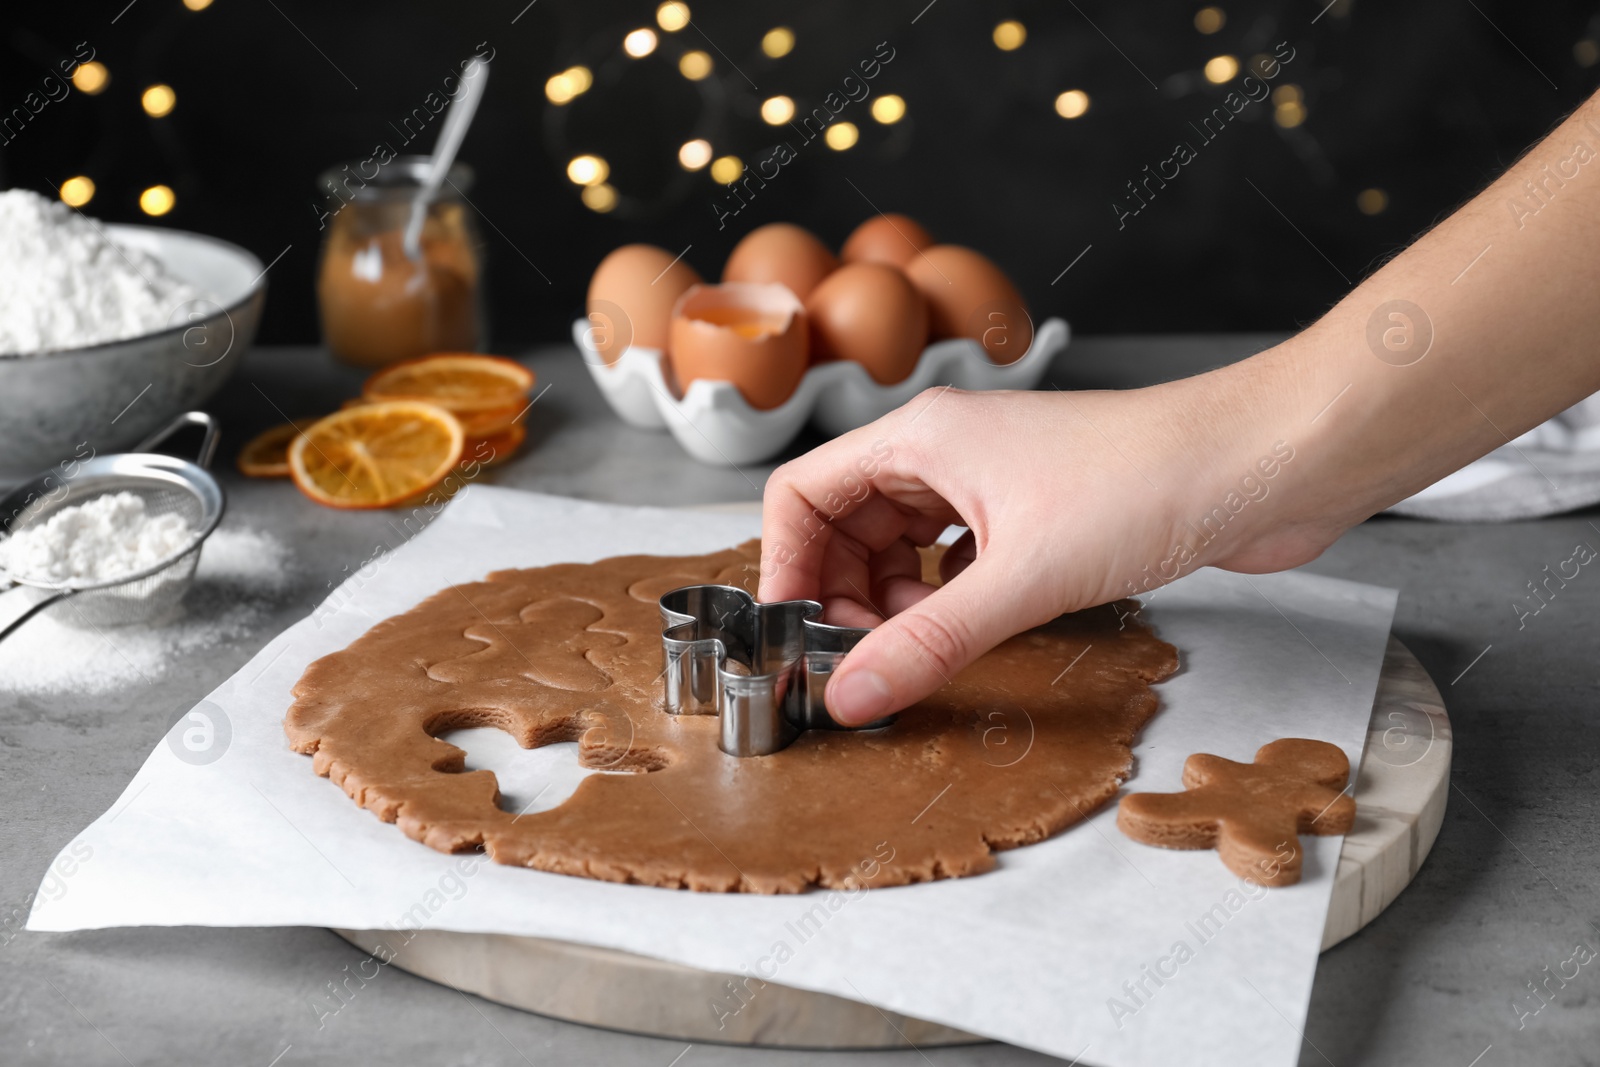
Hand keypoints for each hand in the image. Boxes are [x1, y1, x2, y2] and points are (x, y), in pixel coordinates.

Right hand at [759, 370, 1335, 724]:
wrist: (1264, 462)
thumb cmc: (1148, 481)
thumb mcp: (1022, 577)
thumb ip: (929, 641)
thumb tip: (851, 695)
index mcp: (921, 438)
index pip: (803, 494)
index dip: (786, 568)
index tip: (795, 636)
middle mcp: (946, 451)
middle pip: (847, 525)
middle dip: (844, 597)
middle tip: (863, 664)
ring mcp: (992, 480)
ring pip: (902, 544)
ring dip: (897, 602)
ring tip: (924, 650)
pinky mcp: (1036, 513)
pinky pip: (957, 557)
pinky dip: (946, 597)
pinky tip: (968, 629)